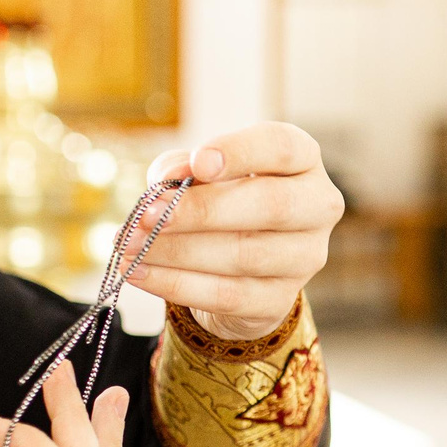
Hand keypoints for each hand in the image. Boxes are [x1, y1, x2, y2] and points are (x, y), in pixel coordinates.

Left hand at [132, 124, 344, 339]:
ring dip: (178, 251)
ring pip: (244, 254)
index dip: (240, 153)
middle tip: (145, 216)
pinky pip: (228, 295)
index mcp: (302, 160)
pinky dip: (176, 284)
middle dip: (200, 211)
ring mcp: (305, 258)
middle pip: (270, 205)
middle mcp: (317, 207)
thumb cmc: (221, 200)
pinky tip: (139, 273)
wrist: (240, 266)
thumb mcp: (199, 173)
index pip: (282, 147)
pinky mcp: (281, 300)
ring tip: (130, 246)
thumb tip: (167, 179)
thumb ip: (182, 167)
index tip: (198, 163)